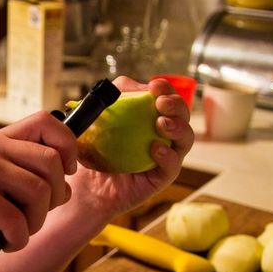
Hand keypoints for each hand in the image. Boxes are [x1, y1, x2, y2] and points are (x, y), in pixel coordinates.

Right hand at [0, 111, 77, 250]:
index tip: (65, 174)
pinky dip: (17, 239)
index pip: (47, 123)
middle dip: (56, 197)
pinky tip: (4, 243)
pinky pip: (16, 219)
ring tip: (16, 233)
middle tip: (34, 217)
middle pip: (52, 163)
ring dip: (36, 223)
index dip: (68, 147)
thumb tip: (63, 187)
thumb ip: (14, 173)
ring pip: (40, 192)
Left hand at [70, 75, 194, 217]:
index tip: (154, 86)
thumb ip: (106, 101)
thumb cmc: (93, 150)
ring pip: (185, 139)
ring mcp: (165, 156)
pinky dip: (168, 156)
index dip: (165, 88)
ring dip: (178, 127)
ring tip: (162, 124)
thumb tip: (121, 89)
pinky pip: (172, 167)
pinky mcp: (161, 178)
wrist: (87, 185)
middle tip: (161, 103)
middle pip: (182, 115)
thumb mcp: (93, 121)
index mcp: (150, 116)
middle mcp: (163, 134)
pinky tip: (157, 149)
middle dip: (176, 105)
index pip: (167, 96)